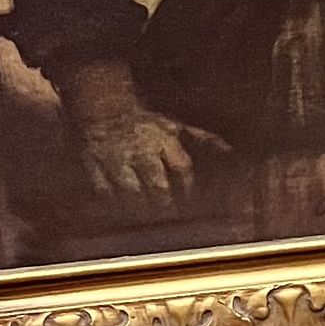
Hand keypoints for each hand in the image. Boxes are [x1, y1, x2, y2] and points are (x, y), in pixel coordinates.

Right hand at [61, 60, 228, 208]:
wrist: (106, 108)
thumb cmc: (146, 123)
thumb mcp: (175, 126)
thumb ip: (202, 140)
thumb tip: (230, 151)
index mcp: (164, 139)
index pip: (182, 168)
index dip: (188, 188)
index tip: (190, 202)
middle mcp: (141, 150)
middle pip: (158, 186)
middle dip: (166, 204)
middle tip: (168, 215)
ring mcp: (116, 160)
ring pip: (131, 194)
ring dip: (142, 209)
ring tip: (147, 217)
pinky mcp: (94, 167)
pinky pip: (104, 194)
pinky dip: (113, 205)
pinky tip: (122, 210)